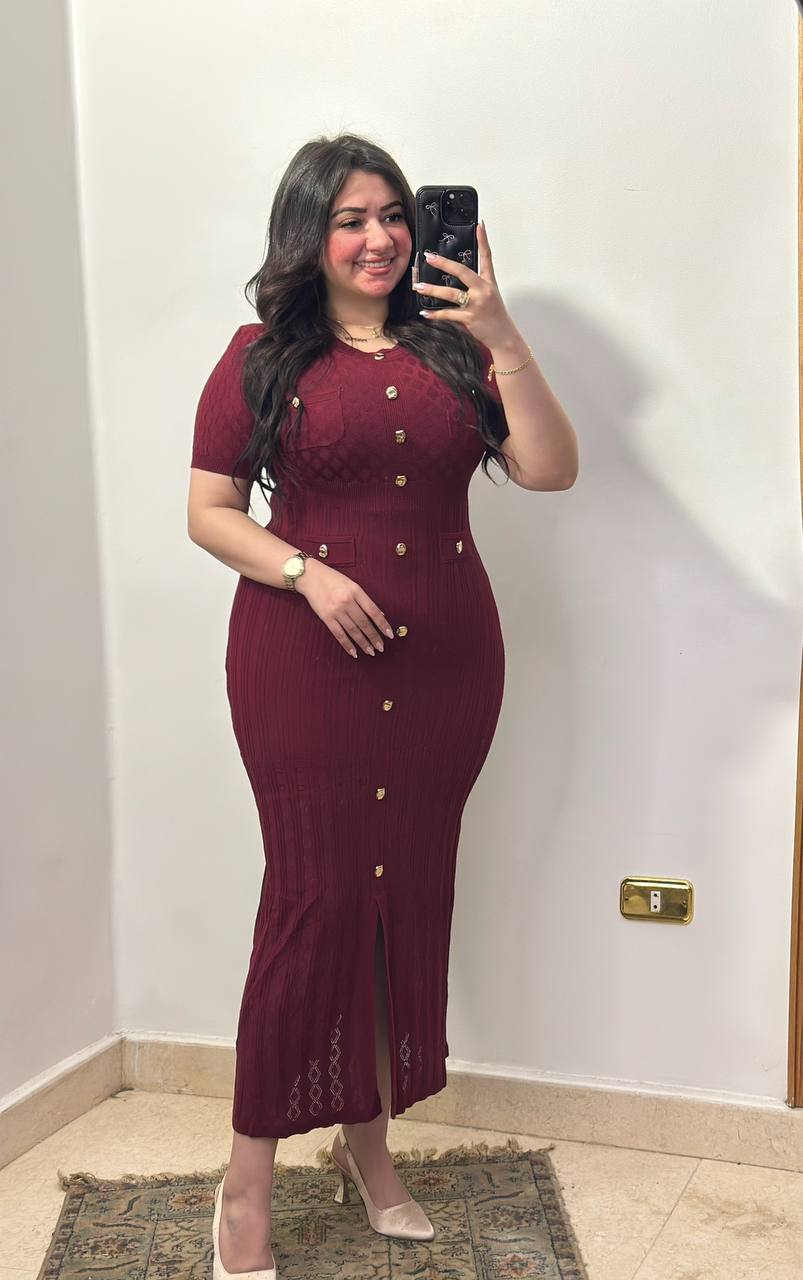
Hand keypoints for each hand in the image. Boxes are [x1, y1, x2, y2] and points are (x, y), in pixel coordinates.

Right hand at [296, 559, 394, 657]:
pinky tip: (354, 652)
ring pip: (353, 631)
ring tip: (371, 652)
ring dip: (363, 643)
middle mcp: (347, 601)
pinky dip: (347, 644)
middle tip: (381, 648)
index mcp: (356, 591)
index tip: (389, 635)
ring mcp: (336, 610)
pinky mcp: (326, 617)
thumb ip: (364, 599)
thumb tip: (379, 615)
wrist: (310, 576)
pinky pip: (339, 634)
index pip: (373, 611)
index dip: (383, 624)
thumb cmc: (332, 579)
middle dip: (374, 637)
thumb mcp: (351, 584)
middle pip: (364, 623)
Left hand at [412, 220, 515, 347]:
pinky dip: (435, 314)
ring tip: (418, 287)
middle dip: (444, 263)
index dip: (483, 241)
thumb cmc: (495, 316)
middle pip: (462, 272)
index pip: (487, 257)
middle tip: (430, 257)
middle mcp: (483, 291)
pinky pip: (448, 314)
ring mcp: (476, 305)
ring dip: (432, 290)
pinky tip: (425, 312)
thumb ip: (476, 286)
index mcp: (489, 283)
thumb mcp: (490, 296)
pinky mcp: (470, 319)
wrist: (503, 336)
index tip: (480, 225)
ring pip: (451, 294)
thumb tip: (457, 278)